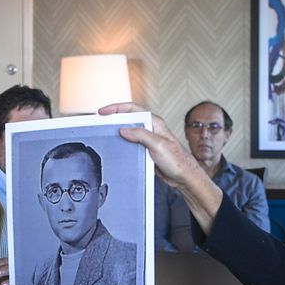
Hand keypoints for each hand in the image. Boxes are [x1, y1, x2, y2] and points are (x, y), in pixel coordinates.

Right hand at [99, 102, 223, 231]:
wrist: (184, 177)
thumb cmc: (177, 160)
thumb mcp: (158, 145)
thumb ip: (141, 135)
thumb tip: (123, 129)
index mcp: (154, 123)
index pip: (132, 109)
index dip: (116, 108)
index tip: (103, 112)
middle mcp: (151, 129)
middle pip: (128, 119)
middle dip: (114, 119)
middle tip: (100, 122)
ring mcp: (149, 140)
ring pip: (129, 132)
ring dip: (117, 133)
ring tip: (104, 135)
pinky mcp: (147, 151)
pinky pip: (131, 144)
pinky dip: (122, 145)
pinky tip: (116, 150)